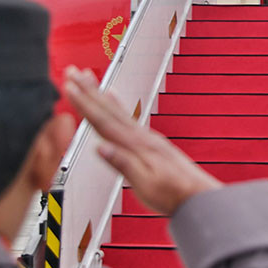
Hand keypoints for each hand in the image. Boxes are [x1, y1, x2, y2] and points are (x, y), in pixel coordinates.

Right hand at [64, 67, 220, 214]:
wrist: (197, 195)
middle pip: (108, 108)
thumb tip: (100, 148)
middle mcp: (140, 136)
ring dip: (99, 93)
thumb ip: (123, 164)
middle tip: (72, 71)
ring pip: (116, 109)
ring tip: (88, 77)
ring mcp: (145, 136)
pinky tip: (112, 97)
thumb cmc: (172, 193)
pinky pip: (127, 116)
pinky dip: (116, 104)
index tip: (70, 86)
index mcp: (136, 145)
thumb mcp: (145, 184)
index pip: (104, 121)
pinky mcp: (149, 141)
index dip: (85, 104)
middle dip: (89, 89)